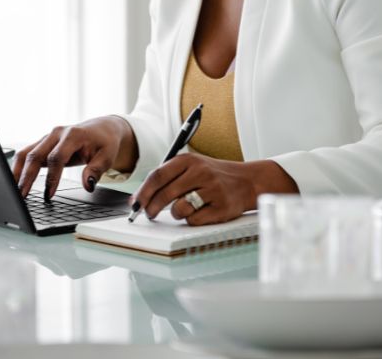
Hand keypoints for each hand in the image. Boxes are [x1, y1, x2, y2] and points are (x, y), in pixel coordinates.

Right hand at [12, 115, 136, 200]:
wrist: (102, 128)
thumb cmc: (104, 143)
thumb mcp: (108, 156)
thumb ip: (97, 170)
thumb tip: (87, 185)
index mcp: (72, 135)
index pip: (57, 157)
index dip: (51, 177)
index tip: (48, 195)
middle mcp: (56, 134)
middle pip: (35, 155)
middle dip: (27, 176)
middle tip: (21, 196)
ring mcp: (47, 137)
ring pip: (26, 153)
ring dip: (18, 171)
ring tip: (12, 190)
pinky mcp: (43, 143)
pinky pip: (27, 154)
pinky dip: (19, 167)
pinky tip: (15, 181)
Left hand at [131, 154, 292, 225]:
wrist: (247, 181)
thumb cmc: (212, 175)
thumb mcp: (191, 167)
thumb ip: (167, 177)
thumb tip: (139, 198)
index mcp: (189, 160)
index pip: (158, 176)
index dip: (143, 192)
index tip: (135, 204)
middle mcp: (200, 172)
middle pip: (165, 194)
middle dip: (152, 208)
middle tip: (148, 214)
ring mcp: (212, 190)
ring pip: (179, 209)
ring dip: (176, 213)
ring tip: (184, 208)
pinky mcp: (221, 207)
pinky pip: (194, 220)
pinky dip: (192, 220)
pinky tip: (200, 212)